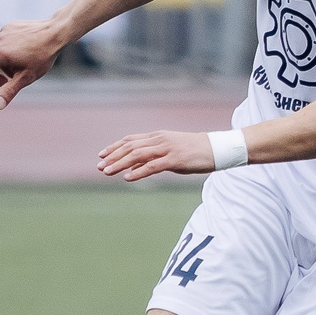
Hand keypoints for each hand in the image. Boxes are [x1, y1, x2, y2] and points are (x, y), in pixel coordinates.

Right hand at [0, 18, 70, 109]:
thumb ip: (9, 91)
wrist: (56, 32)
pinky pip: (3, 42)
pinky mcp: (10, 26)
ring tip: (20, 67)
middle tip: (9, 82)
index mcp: (0, 53)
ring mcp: (4, 31)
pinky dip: (7, 52)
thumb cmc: (43, 56)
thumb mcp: (27, 77)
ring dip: (2, 63)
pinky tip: (23, 53)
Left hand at [97, 131, 214, 181]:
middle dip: (113, 157)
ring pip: (137, 155)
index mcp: (157, 136)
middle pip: (130, 147)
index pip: (130, 140)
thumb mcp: (169, 152)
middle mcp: (159, 140)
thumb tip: (133, 167)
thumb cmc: (193, 151)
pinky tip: (128, 178)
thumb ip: (151, 157)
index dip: (114, 147)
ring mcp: (167, 149)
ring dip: (120, 164)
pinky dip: (138, 172)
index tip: (101, 155)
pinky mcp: (174, 160)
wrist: (215, 149)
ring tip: (107, 172)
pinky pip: (152, 166)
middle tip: (99, 167)